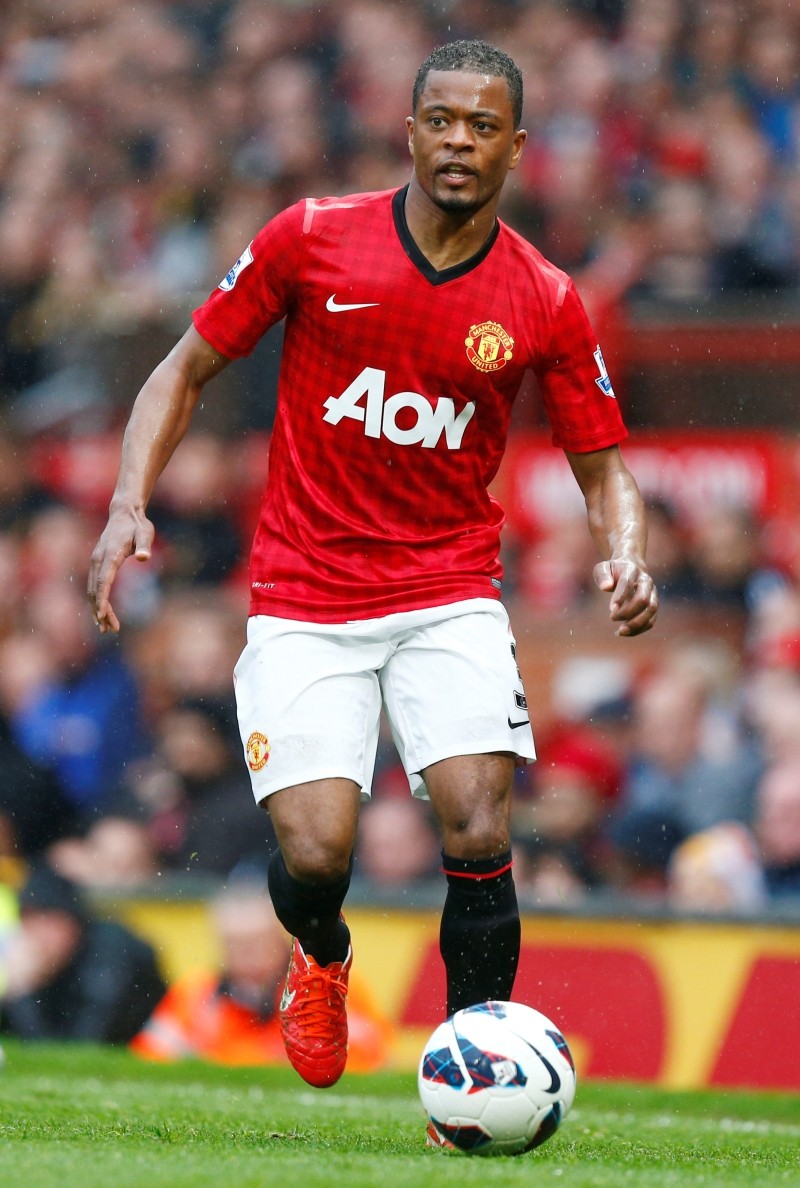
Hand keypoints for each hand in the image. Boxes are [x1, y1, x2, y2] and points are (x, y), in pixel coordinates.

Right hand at [87, 506, 154, 633]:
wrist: (124, 512)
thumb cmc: (137, 524)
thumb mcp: (145, 532)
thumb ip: (145, 545)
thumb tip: (144, 557)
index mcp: (110, 555)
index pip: (104, 581)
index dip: (102, 600)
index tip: (101, 616)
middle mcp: (98, 559)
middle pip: (96, 590)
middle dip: (101, 612)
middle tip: (111, 630)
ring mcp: (95, 561)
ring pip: (93, 590)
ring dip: (97, 609)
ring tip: (107, 628)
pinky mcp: (96, 563)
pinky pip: (94, 585)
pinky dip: (97, 601)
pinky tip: (102, 613)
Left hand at [593, 558, 657, 636]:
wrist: (632, 567)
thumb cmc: (613, 570)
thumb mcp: (602, 568)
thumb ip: (602, 576)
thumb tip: (605, 587)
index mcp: (632, 570)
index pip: (627, 583)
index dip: (620, 597)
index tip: (611, 610)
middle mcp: (646, 581)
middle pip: (643, 599)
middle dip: (628, 612)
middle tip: (612, 618)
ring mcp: (652, 593)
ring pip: (651, 610)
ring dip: (637, 624)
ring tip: (619, 631)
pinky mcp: (653, 604)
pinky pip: (651, 620)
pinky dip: (639, 629)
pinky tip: (624, 633)